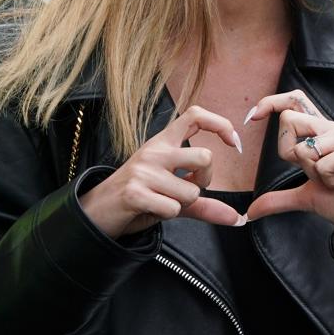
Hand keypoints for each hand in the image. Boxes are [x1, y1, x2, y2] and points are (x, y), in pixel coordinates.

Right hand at [78, 103, 244, 237]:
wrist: (96, 211)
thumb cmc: (137, 197)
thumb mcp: (171, 193)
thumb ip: (204, 204)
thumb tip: (237, 218)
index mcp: (162, 143)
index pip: (195, 116)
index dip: (220, 124)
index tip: (233, 143)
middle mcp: (154, 151)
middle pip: (204, 157)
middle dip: (206, 180)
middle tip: (188, 188)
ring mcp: (143, 171)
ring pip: (192, 191)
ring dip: (182, 204)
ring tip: (160, 201)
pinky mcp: (135, 193)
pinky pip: (173, 208)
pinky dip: (167, 215)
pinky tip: (150, 209)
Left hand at [242, 90, 333, 242]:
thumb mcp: (307, 199)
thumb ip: (279, 200)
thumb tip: (250, 212)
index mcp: (321, 134)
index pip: (294, 102)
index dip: (271, 103)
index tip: (252, 118)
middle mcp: (333, 129)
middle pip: (290, 120)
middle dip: (291, 155)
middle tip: (316, 173)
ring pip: (305, 147)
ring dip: (316, 174)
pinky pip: (324, 164)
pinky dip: (331, 181)